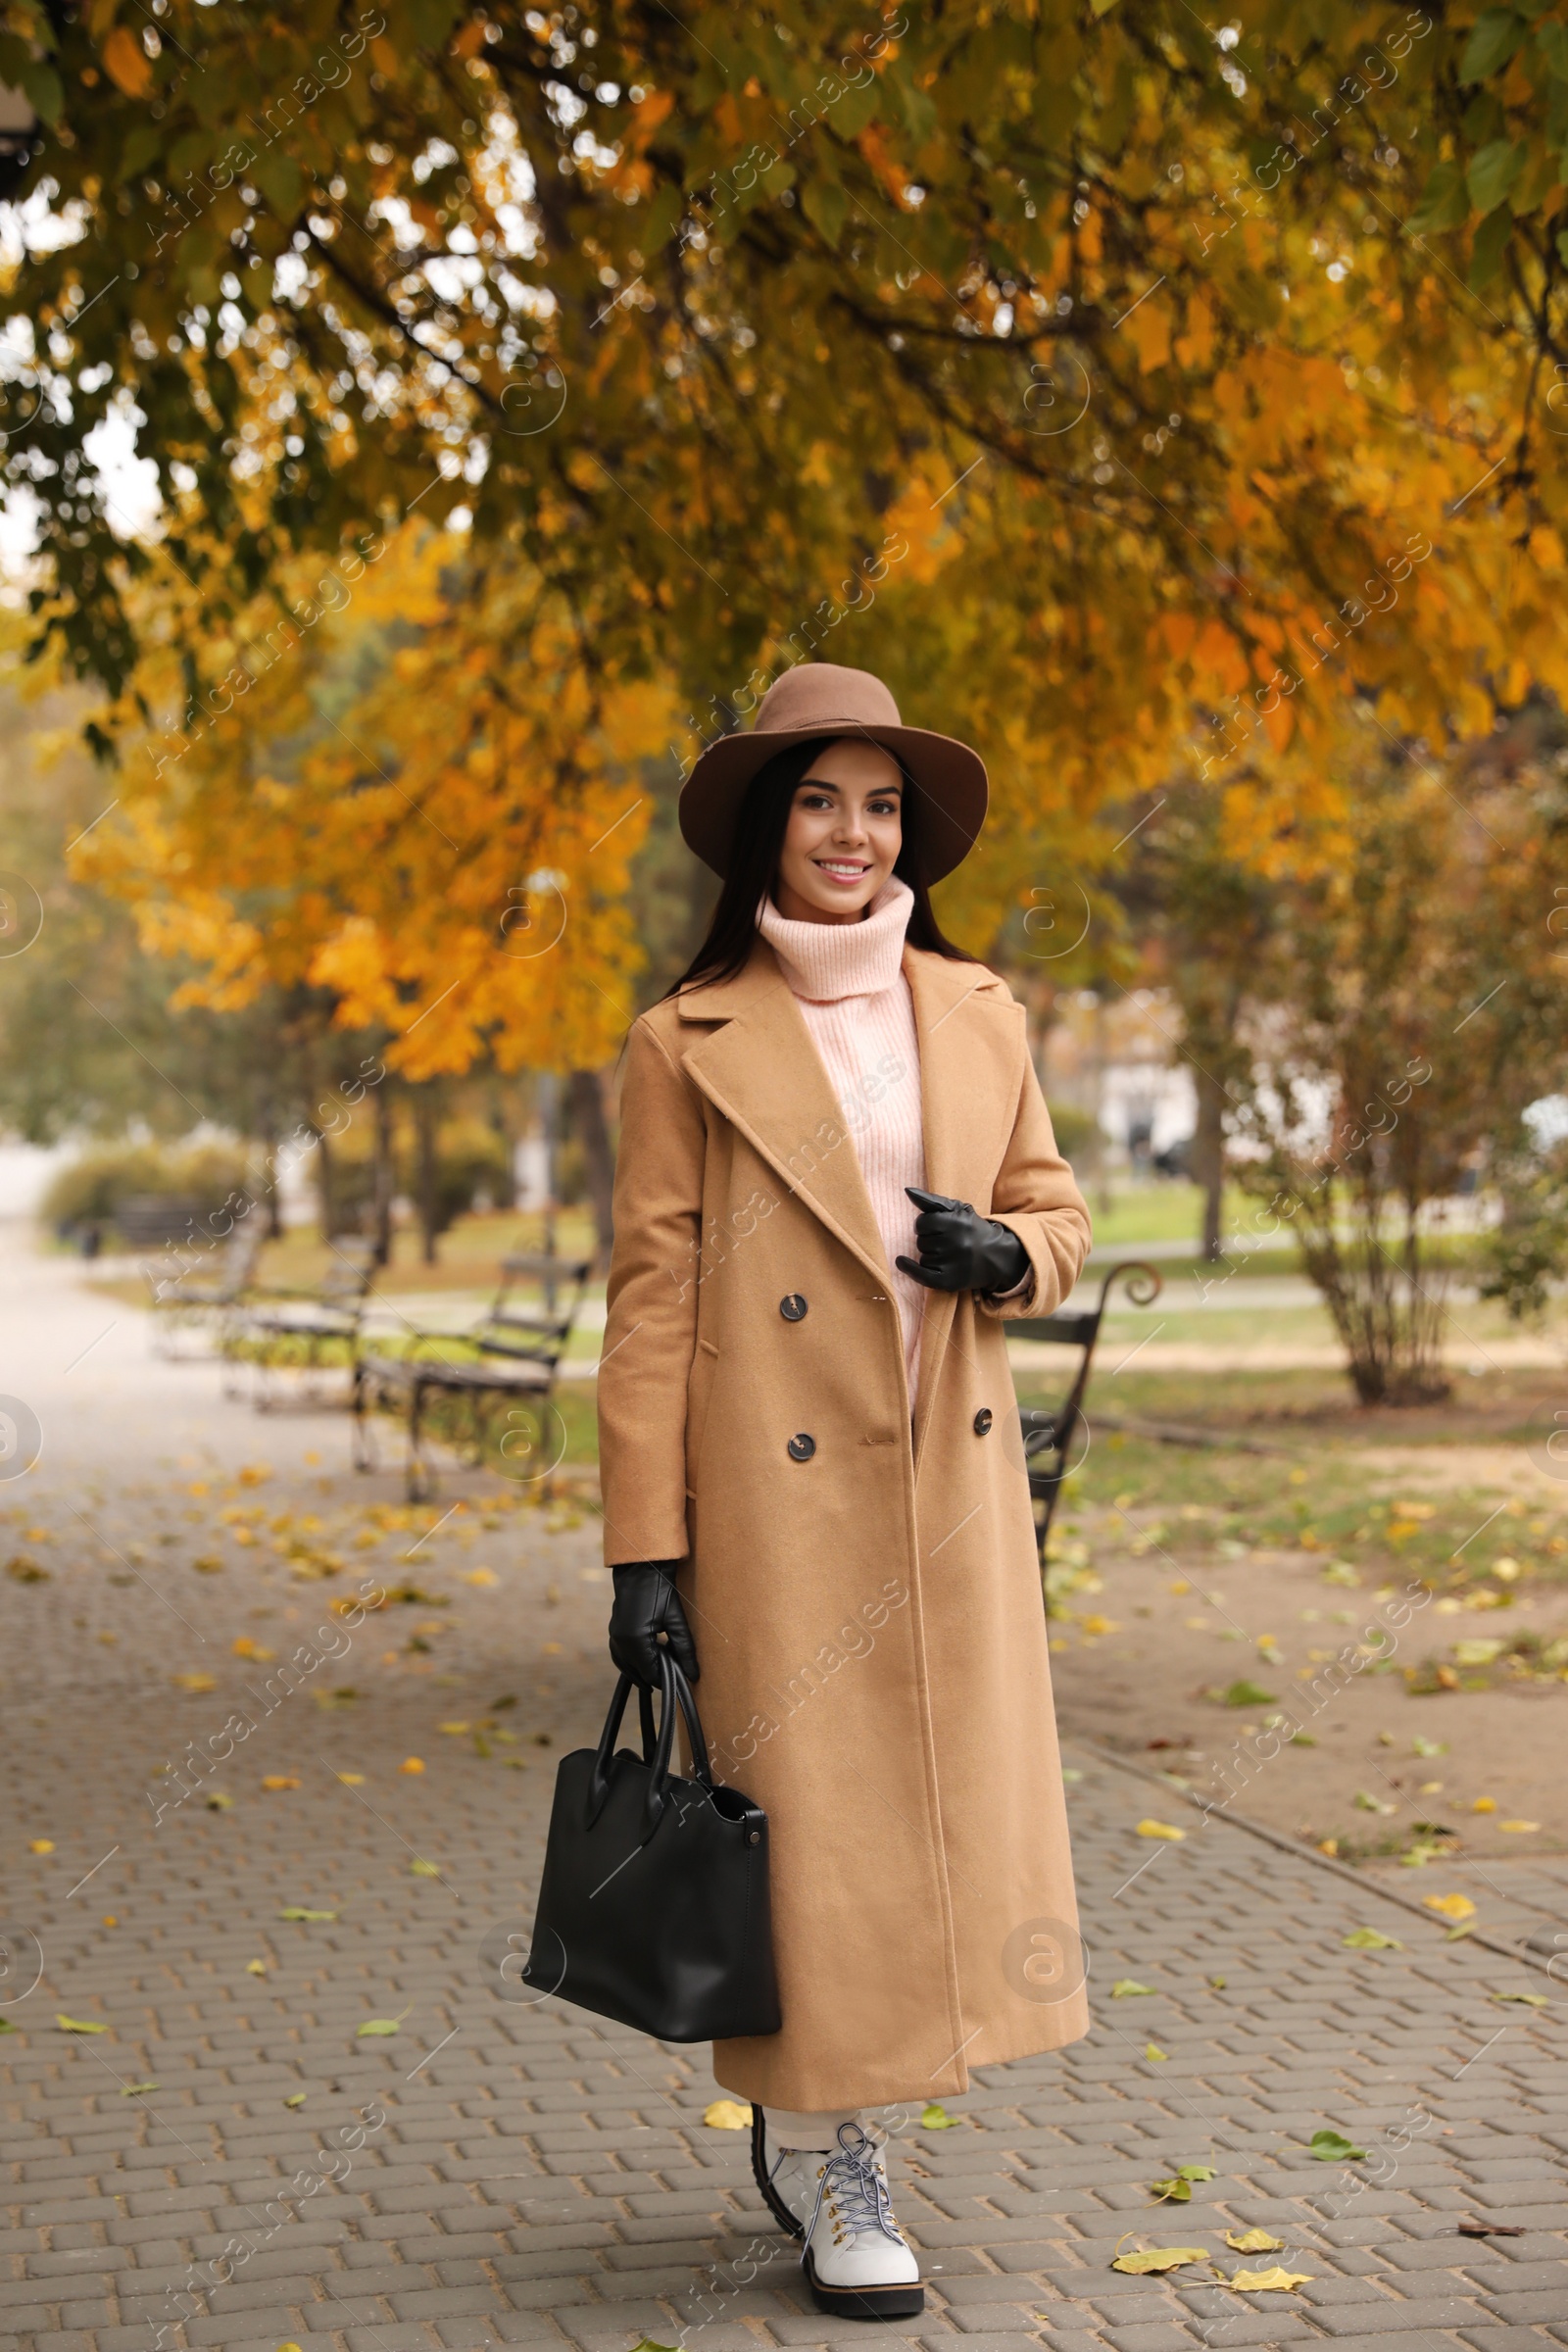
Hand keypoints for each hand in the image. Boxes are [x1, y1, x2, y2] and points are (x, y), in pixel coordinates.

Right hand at [608, 1561, 699, 1686]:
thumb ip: (685, 1649)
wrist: (641, 1566)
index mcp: (635, 1641)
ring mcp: (614, 1636)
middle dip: (655, 1676)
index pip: (650, 1673)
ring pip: (626, 1666)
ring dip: (642, 1672)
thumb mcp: (676, 1619)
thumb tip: (693, 1674)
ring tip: (661, 1673)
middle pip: (637, 1672)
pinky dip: (632, 1663)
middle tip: (674, 1675)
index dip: (666, 1679)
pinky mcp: (614, 1630)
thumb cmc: (659, 1589)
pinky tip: (643, 1662)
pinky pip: (620, 1656)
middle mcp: (621, 1641)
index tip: (680, 1680)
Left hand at [895, 1186, 1030, 1295]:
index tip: (933, 1227)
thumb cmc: (973, 1230)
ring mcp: (953, 1264)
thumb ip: (932, 1200)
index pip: (922, 1223)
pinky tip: (901, 1262)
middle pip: (921, 1241)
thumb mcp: (958, 1210)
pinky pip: (921, 1275)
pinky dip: (910, 1269)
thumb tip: (907, 1190)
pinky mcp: (950, 1281)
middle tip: (945, 1242)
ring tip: (948, 1255)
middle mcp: (956, 1244)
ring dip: (930, 1255)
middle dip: (928, 1240)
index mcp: (958, 1223)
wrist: (997, 1257)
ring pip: (923, 1257)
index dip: (925, 1225)